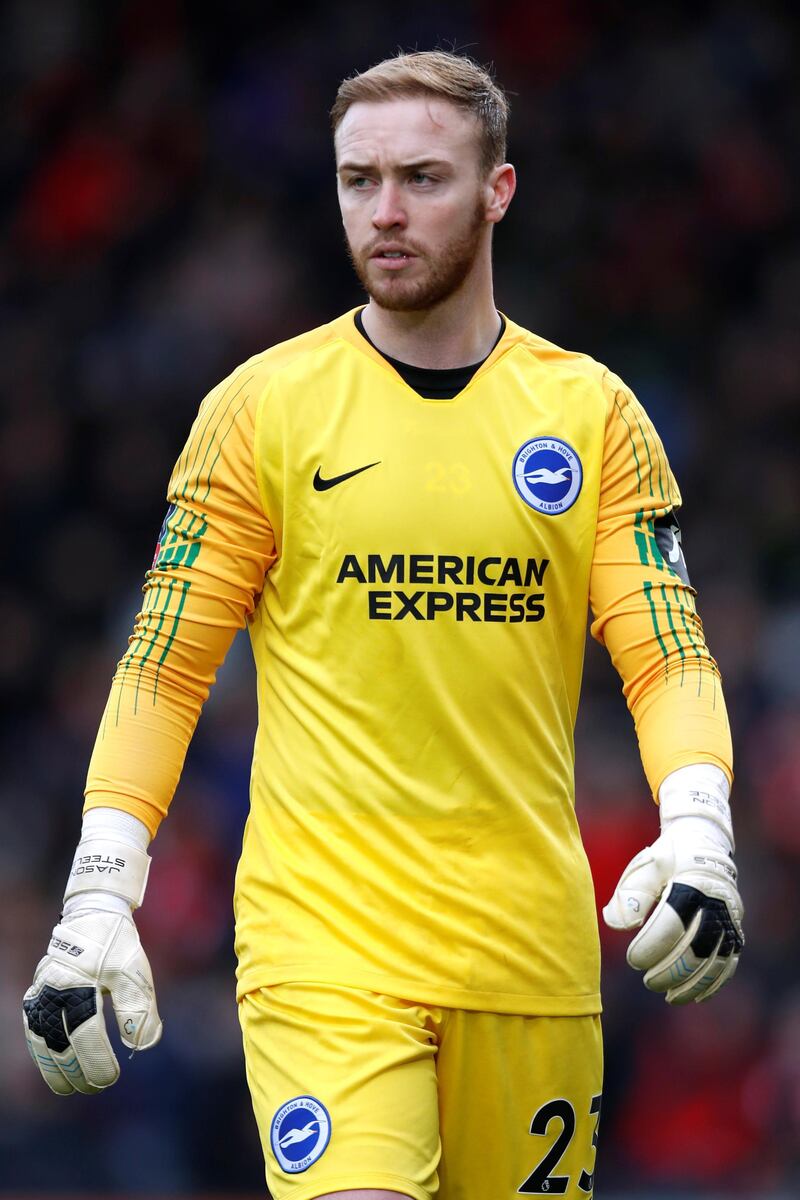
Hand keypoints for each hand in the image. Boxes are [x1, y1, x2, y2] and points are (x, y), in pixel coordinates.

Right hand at [23, 905, 161, 1093]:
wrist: (91, 917)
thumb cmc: (116, 946)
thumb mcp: (133, 972)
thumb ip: (138, 1009)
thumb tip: (142, 1045)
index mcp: (79, 986)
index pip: (86, 1035)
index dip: (97, 1061)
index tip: (110, 1078)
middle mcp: (54, 993)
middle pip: (61, 1045)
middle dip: (78, 1072)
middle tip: (96, 1088)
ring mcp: (40, 996)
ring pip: (42, 1043)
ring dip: (55, 1069)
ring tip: (70, 1089)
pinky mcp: (35, 997)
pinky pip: (33, 1032)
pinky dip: (41, 1054)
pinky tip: (52, 1067)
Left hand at [603, 818, 743, 1003]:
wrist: (703, 843)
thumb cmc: (667, 858)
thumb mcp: (646, 866)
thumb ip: (630, 894)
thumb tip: (615, 923)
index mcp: (691, 882)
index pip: (672, 922)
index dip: (651, 946)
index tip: (632, 960)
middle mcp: (716, 902)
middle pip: (697, 945)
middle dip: (671, 970)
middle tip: (648, 980)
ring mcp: (730, 918)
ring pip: (716, 959)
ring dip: (693, 982)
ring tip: (669, 995)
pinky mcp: (736, 930)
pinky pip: (729, 962)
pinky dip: (714, 982)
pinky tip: (695, 996)